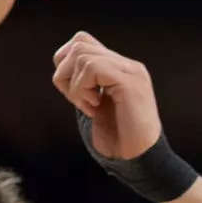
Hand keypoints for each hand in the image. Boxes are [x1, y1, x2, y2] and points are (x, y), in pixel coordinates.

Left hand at [51, 31, 162, 159]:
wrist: (140, 160)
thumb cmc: (117, 141)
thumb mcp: (93, 108)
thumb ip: (83, 87)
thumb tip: (61, 72)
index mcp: (119, 69)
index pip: (82, 42)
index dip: (65, 65)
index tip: (73, 94)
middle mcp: (127, 65)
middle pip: (79, 42)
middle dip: (65, 74)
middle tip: (78, 101)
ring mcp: (130, 71)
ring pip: (82, 54)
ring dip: (74, 85)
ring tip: (89, 107)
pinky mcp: (130, 82)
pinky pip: (92, 67)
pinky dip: (82, 89)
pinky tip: (94, 109)